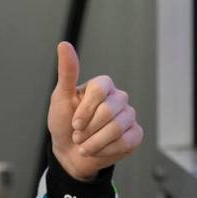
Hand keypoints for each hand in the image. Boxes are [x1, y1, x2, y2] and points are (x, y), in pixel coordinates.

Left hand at [47, 42, 143, 180]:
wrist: (69, 153)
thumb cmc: (64, 123)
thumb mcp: (61, 97)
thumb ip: (67, 72)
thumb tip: (64, 44)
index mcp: (103, 85)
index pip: (100, 90)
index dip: (85, 110)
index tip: (74, 123)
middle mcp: (118, 98)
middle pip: (108, 111)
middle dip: (88, 129)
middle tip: (78, 136)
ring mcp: (128, 116)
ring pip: (116, 129)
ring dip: (94, 143)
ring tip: (85, 145)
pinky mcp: (135, 134)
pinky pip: (126, 142)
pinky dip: (106, 150)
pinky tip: (98, 150)